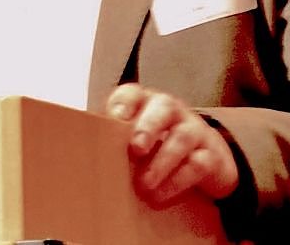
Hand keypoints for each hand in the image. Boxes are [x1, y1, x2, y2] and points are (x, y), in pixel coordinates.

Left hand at [105, 83, 239, 205]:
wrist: (202, 160)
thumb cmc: (155, 148)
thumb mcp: (132, 140)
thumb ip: (111, 141)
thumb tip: (79, 153)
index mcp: (146, 104)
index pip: (134, 93)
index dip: (125, 103)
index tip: (116, 118)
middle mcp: (172, 111)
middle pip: (163, 107)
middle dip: (148, 127)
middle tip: (136, 149)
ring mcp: (194, 131)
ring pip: (183, 137)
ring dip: (162, 162)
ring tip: (145, 186)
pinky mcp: (210, 155)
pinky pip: (199, 164)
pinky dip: (179, 181)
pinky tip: (161, 196)